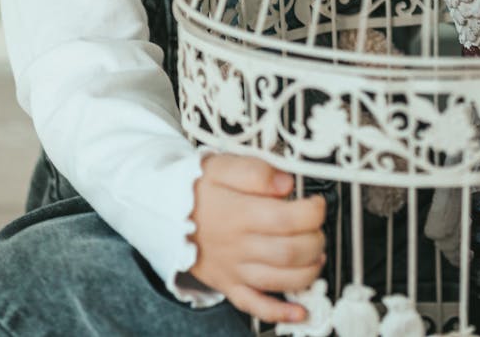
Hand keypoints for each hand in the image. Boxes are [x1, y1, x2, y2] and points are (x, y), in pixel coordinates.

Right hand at [190, 154, 326, 325]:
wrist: (162, 212)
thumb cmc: (196, 188)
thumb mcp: (220, 166)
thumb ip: (254, 171)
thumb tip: (286, 183)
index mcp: (238, 213)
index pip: (286, 218)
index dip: (312, 212)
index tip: (317, 204)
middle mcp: (238, 245)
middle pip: (289, 252)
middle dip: (315, 241)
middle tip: (317, 228)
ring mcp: (234, 269)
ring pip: (279, 280)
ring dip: (308, 272)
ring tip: (316, 256)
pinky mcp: (229, 285)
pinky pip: (255, 306)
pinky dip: (280, 313)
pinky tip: (300, 310)